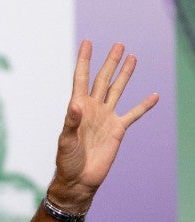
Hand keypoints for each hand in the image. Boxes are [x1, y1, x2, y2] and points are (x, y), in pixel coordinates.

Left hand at [50, 40, 158, 211]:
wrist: (79, 179)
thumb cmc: (67, 161)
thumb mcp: (66, 140)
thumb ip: (71, 122)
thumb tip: (76, 104)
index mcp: (78, 107)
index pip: (81, 79)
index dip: (84, 61)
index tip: (87, 42)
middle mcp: (93, 109)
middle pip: (103, 80)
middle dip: (110, 62)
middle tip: (118, 45)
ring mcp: (106, 117)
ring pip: (118, 90)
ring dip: (125, 75)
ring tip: (132, 58)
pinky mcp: (118, 130)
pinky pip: (134, 114)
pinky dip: (144, 105)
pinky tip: (154, 96)